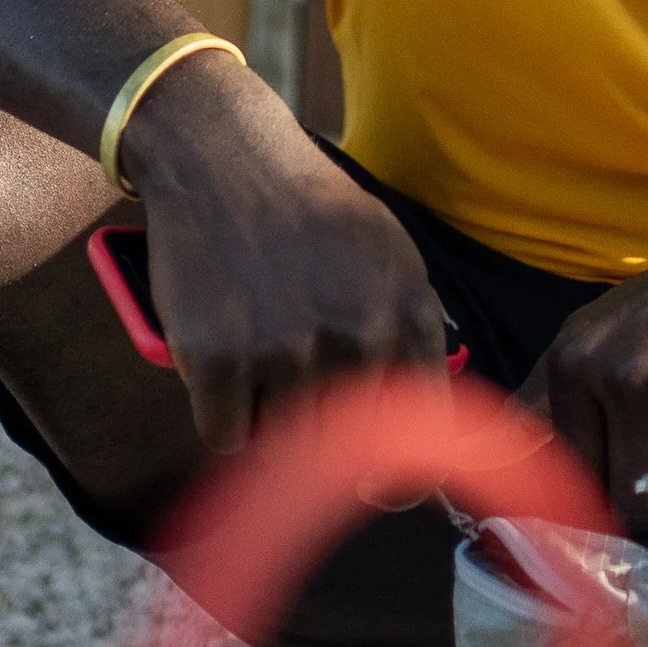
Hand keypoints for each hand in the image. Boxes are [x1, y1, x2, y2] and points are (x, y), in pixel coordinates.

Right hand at [121, 57, 445, 452]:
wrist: (224, 156)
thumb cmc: (308, 205)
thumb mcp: (389, 252)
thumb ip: (410, 327)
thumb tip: (430, 416)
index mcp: (407, 313)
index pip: (422, 432)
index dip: (401, 476)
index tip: (382, 490)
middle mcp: (355, 338)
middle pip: (348, 451)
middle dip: (325, 446)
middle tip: (301, 420)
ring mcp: (284, 351)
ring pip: (285, 443)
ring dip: (271, 425)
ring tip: (258, 370)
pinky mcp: (217, 360)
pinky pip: (226, 435)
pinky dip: (221, 417)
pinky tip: (221, 372)